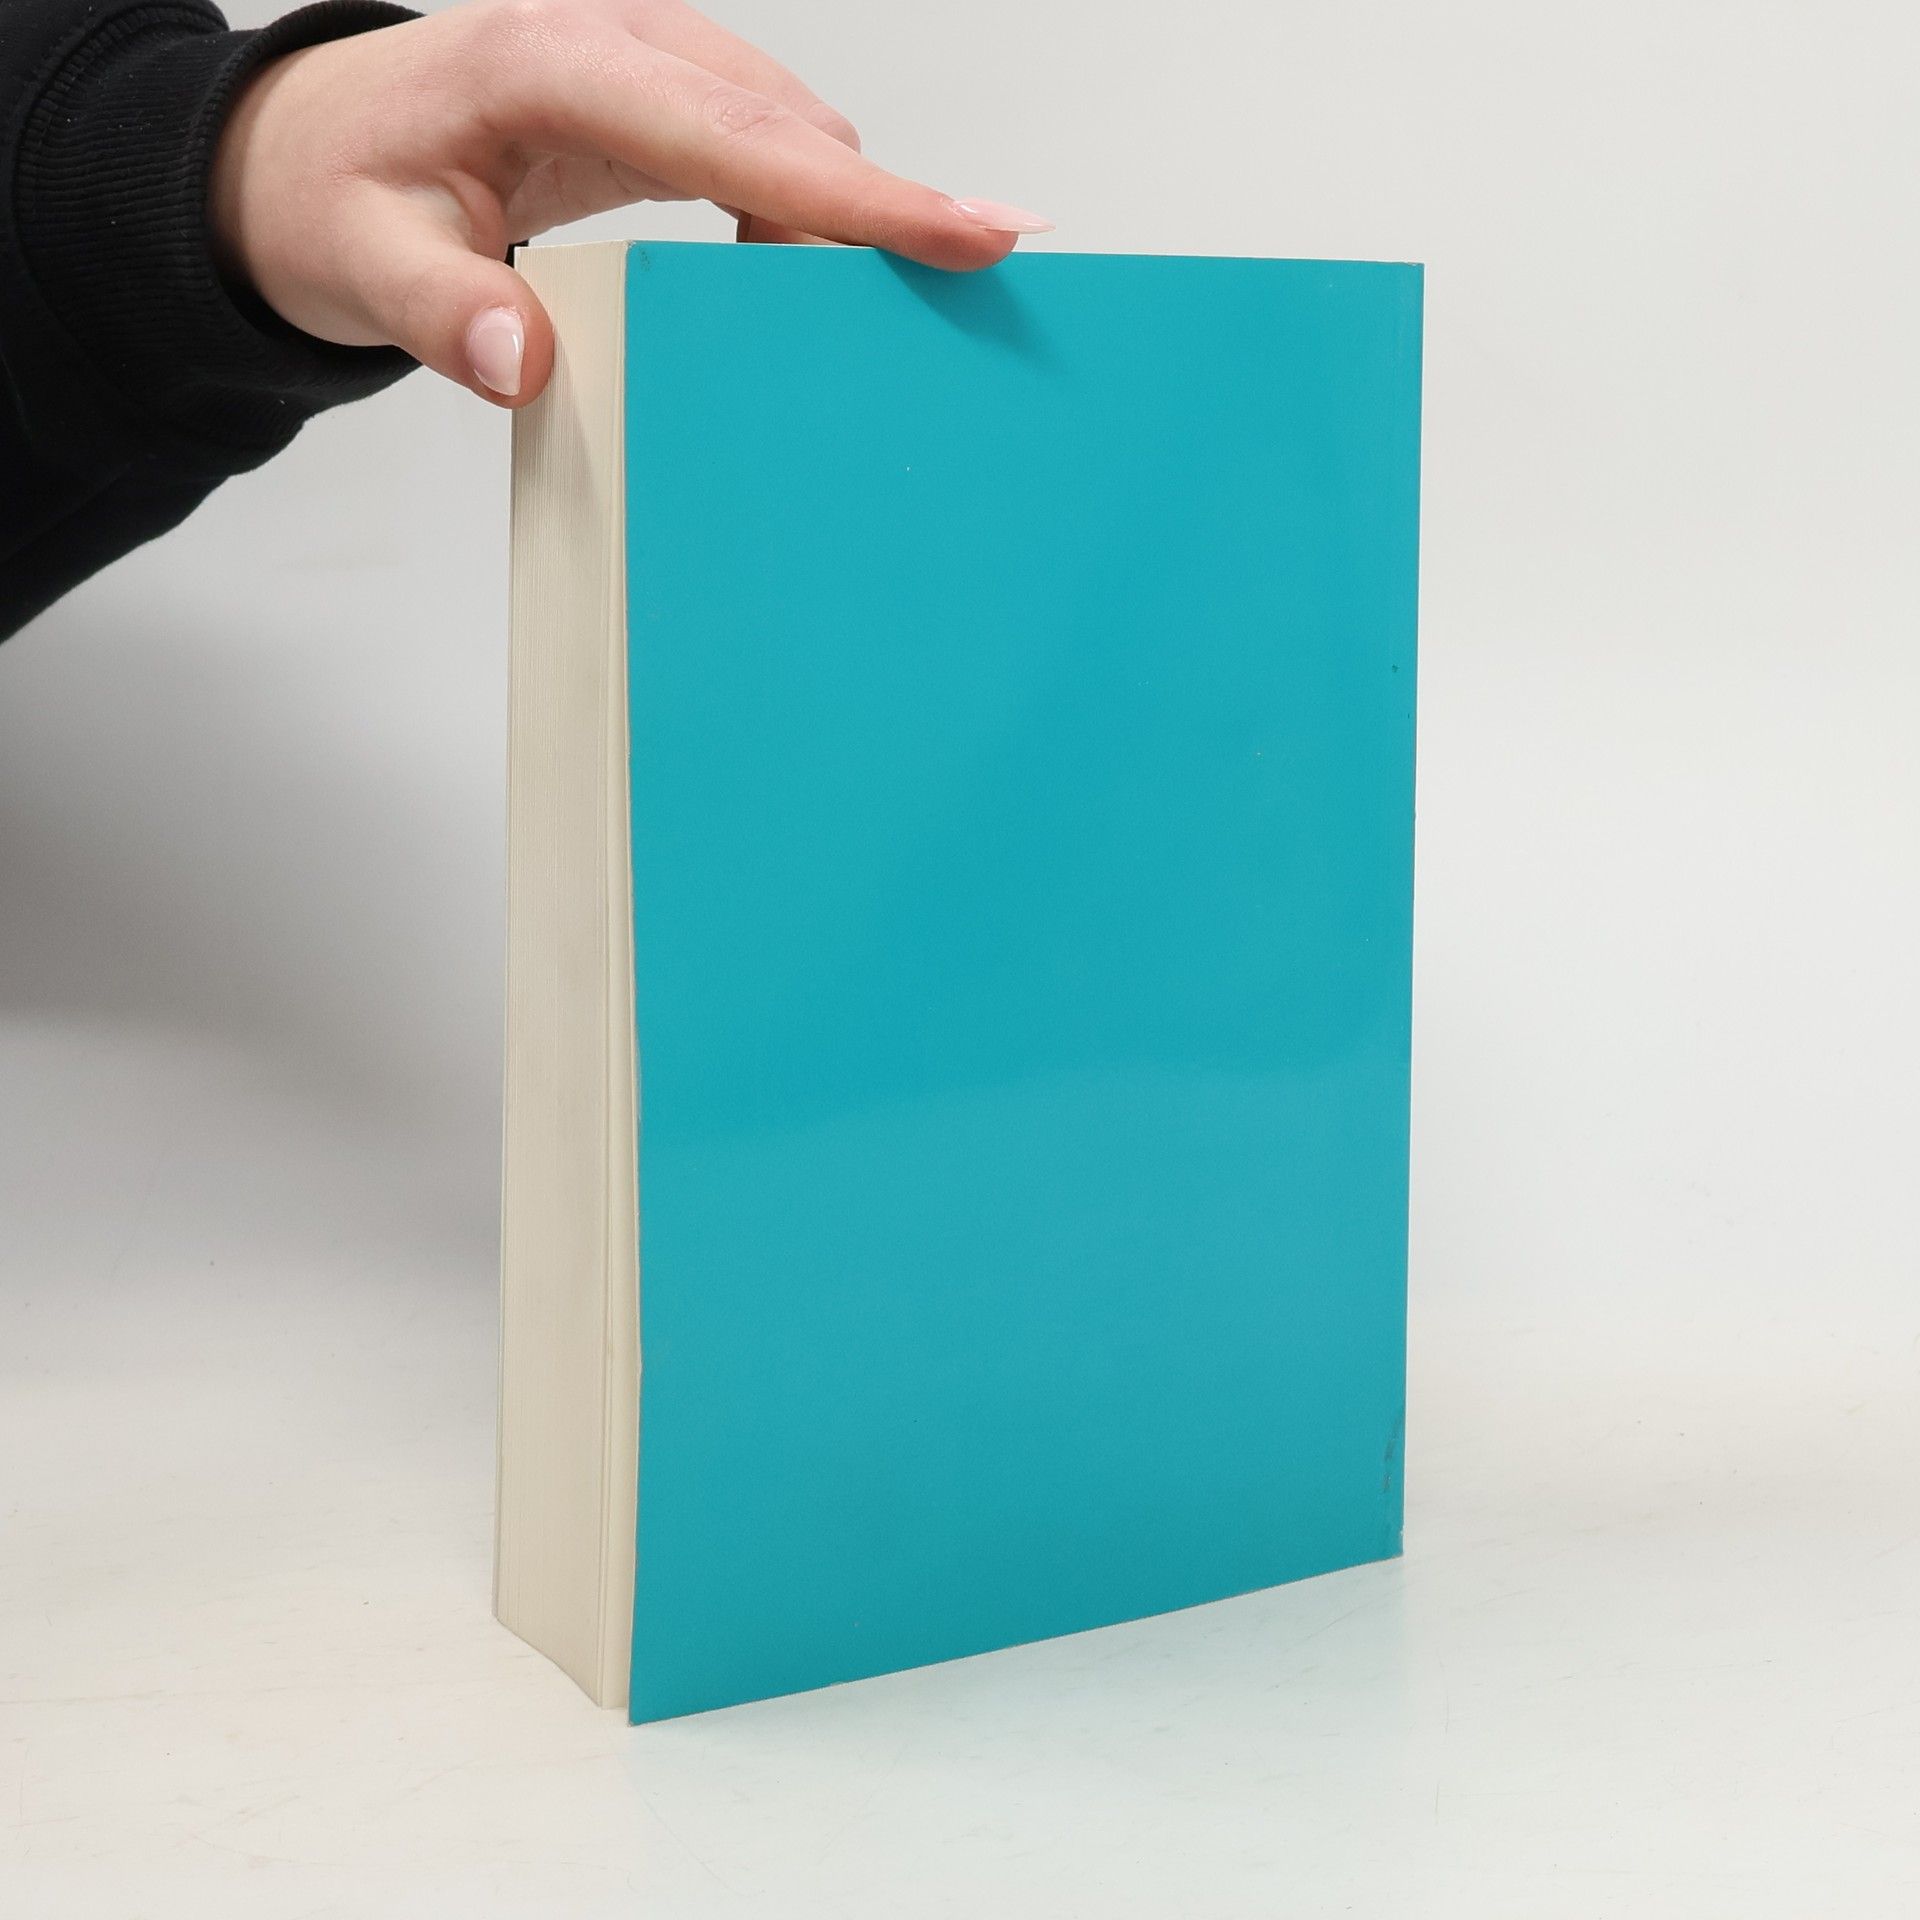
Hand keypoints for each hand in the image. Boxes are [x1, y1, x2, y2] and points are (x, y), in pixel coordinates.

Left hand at [209, 0, 1051, 405]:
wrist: (310, 148)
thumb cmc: (337, 194)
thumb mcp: (359, 262)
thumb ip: (437, 312)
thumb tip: (525, 362)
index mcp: (551, 65)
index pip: (738, 137)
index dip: (861, 195)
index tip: (972, 234)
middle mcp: (615, 40)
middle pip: (793, 128)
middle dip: (881, 220)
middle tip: (944, 311)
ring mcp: (645, 59)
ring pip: (793, 134)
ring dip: (835, 227)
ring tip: (845, 323)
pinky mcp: (660, 93)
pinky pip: (767, 145)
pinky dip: (801, 215)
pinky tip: (792, 282)